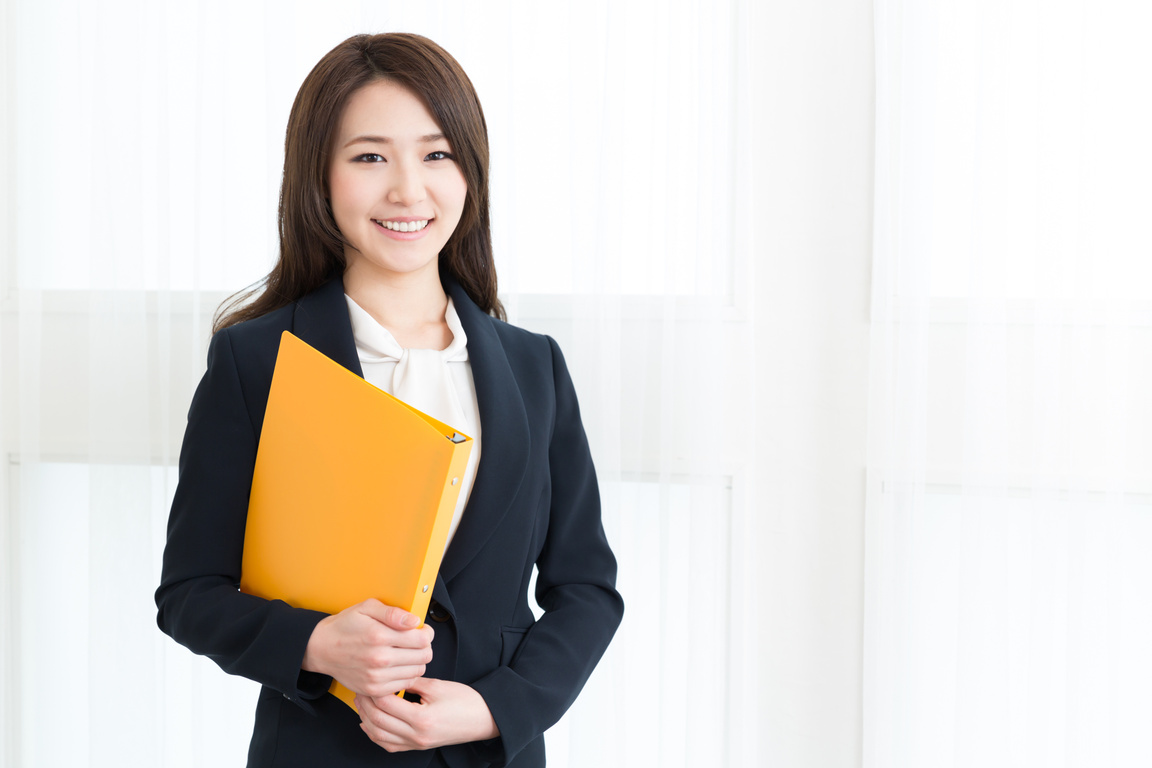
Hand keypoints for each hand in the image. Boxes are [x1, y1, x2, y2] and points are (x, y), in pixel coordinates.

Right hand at [302, 598, 433, 697]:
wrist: (321, 648)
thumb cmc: (345, 626)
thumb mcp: (367, 608)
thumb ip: (393, 613)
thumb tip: (414, 621)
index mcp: (379, 636)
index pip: (422, 639)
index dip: (427, 633)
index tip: (422, 630)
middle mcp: (379, 659)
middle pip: (424, 656)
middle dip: (425, 647)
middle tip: (417, 641)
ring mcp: (376, 677)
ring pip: (417, 672)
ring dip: (417, 661)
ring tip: (407, 652)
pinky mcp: (374, 689)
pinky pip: (405, 684)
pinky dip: (407, 675)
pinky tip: (399, 665)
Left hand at [354, 677, 499, 751]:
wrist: (483, 719)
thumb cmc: (466, 702)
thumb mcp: (438, 686)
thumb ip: (412, 681)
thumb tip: (393, 676)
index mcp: (421, 718)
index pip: (386, 704)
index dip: (375, 690)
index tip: (371, 678)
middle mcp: (416, 735)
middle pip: (378, 721)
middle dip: (365, 704)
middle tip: (362, 689)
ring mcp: (416, 744)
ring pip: (379, 736)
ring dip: (366, 719)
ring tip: (362, 704)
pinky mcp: (417, 746)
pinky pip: (389, 745)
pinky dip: (375, 735)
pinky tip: (370, 724)